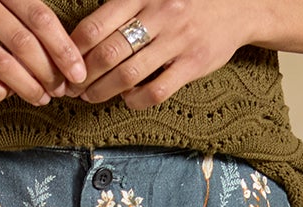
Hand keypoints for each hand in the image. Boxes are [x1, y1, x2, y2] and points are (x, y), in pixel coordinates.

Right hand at [0, 0, 88, 105]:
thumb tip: (59, 47)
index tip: (78, 71)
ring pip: (0, 64)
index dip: (62, 47)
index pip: (39, 17)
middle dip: (47, 72)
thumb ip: (19, 10)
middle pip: (22, 43)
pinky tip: (5, 95)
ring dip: (26, 87)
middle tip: (60, 90)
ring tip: (40, 98)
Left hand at [62, 0, 253, 108]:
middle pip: (108, 53)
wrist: (237, 5)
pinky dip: (135, 100)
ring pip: (128, 75)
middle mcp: (159, 15)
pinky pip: (156, 91)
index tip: (64, 63)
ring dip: (102, 91)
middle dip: (83, 74)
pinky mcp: (192, 64)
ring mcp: (177, 41)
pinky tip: (126, 99)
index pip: (97, 24)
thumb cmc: (186, 1)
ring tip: (90, 96)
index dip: (74, 48)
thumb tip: (86, 33)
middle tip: (71, 86)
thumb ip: (124, 6)